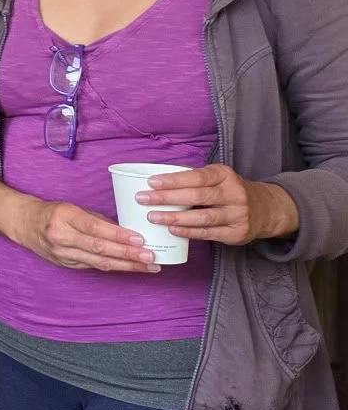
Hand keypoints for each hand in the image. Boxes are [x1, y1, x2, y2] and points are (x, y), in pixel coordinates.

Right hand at [12, 200, 160, 272]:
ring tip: (147, 266)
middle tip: (150, 257)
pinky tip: (129, 267)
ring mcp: (62, 253)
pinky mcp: (65, 264)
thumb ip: (97, 220)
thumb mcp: (73, 208)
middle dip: (128, 254)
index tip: (139, 239)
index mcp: (64, 216)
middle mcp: (61, 236)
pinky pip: (93, 266)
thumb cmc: (52, 212)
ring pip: (99, 262)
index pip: (95, 228)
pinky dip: (113, 267)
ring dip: (126, 265)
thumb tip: (126, 230)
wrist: (24, 224)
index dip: (118, 235)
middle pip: (99, 248)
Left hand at [139, 165, 297, 246]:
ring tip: (153, 217)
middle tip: (143, 200)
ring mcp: (238, 215)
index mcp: (225, 175)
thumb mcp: (218, 177)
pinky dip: (188, 232)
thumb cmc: (230, 191)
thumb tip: (157, 181)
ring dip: (175, 218)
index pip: (197, 177)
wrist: (267, 209)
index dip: (173, 180)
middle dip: (167, 198)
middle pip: (197, 196)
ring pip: (202, 217)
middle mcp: (234, 194)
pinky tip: (172, 230)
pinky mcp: (237, 233)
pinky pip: (208, 234)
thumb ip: (194, 178)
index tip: (151, 182)